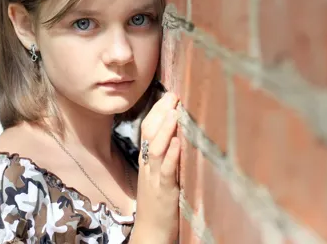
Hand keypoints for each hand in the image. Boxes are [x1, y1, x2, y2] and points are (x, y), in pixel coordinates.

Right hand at [131, 92, 179, 243]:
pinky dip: (170, 156)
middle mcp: (148, 166)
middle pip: (148, 134)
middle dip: (160, 113)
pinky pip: (165, 171)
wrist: (151, 234)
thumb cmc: (159, 205)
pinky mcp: (164, 192)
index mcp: (147, 161)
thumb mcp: (160, 176)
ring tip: (174, 112)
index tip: (170, 95)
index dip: (157, 111)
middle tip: (173, 95)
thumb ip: (166, 157)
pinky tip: (176, 143)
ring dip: (164, 129)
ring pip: (154, 149)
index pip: (147, 130)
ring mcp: (154, 179)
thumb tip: (179, 135)